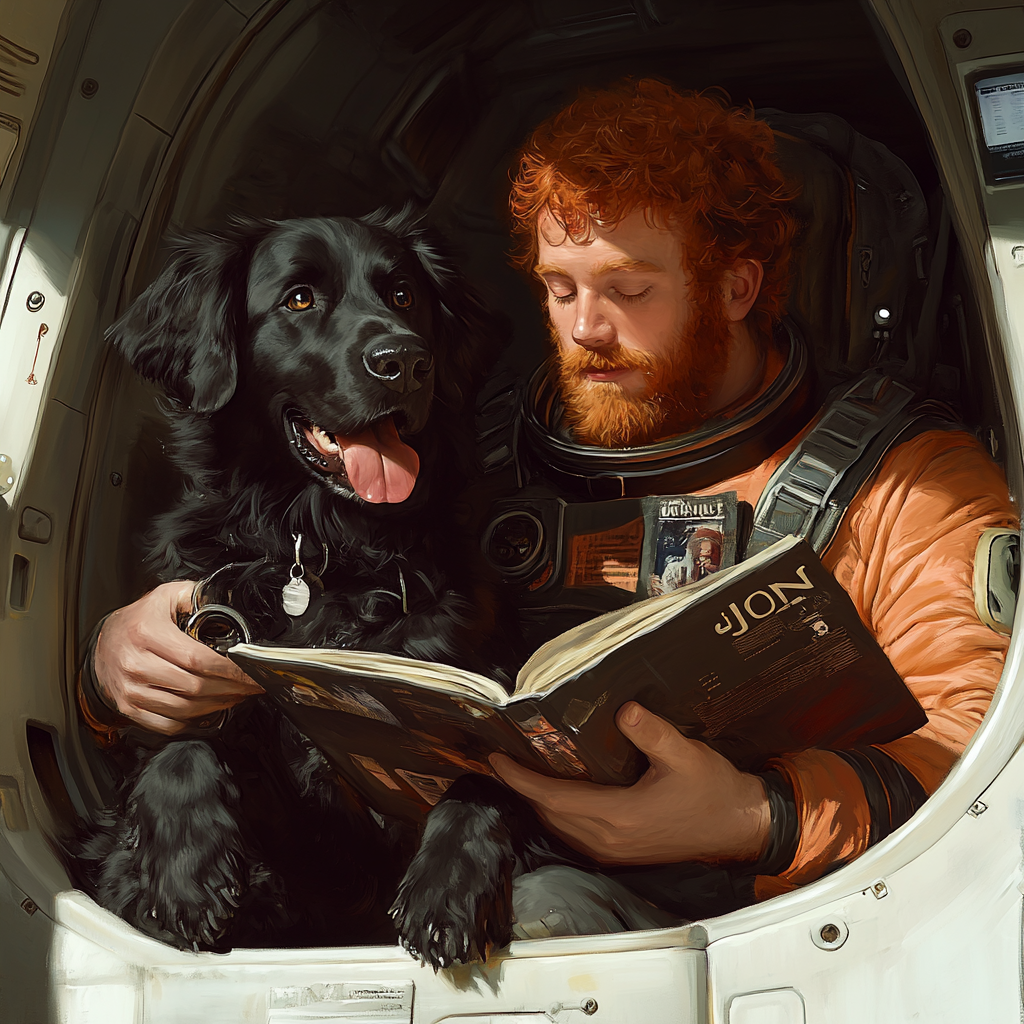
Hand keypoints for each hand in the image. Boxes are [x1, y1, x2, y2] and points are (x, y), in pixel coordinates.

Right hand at [92, 581, 263, 735]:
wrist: (101, 645)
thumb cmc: (137, 621)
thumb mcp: (164, 597)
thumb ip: (194, 595)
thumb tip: (224, 599)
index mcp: (146, 633)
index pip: (197, 659)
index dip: (230, 669)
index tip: (252, 672)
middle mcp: (135, 664)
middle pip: (195, 687)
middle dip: (232, 688)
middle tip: (252, 685)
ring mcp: (131, 691)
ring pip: (185, 709)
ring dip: (218, 705)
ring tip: (237, 695)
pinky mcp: (129, 709)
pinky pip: (168, 724)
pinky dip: (194, 721)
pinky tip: (211, 709)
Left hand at [490, 702, 769, 864]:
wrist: (741, 826)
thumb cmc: (715, 792)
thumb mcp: (686, 755)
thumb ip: (653, 733)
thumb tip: (625, 709)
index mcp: (618, 816)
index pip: (553, 796)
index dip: (520, 778)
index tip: (495, 758)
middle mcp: (609, 838)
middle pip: (549, 812)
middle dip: (521, 786)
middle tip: (502, 756)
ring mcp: (615, 849)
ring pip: (560, 825)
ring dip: (538, 800)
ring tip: (522, 770)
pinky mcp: (623, 850)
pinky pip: (575, 832)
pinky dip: (557, 811)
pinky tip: (557, 792)